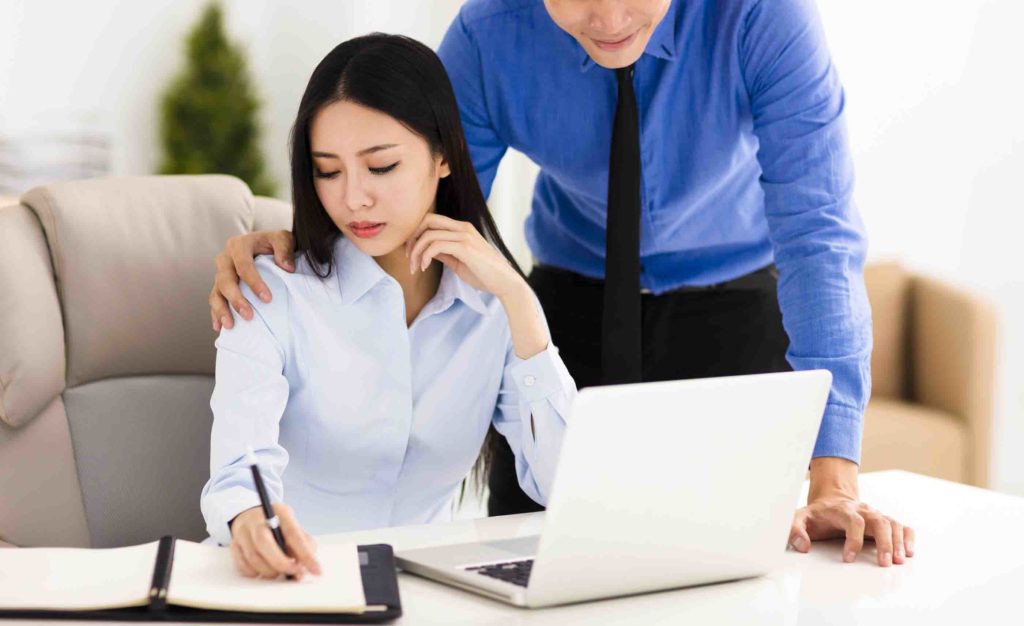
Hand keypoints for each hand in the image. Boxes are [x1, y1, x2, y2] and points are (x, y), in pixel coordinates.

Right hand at [210, 230, 295, 330]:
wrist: (265, 245)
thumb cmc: (274, 243)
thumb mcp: (283, 238)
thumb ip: (284, 249)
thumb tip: (287, 267)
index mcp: (239, 245)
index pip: (243, 265)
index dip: (254, 282)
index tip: (268, 299)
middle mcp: (225, 258)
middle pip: (225, 280)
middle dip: (236, 299)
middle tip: (249, 316)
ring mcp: (221, 272)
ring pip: (216, 292)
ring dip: (221, 310)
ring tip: (230, 326)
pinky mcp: (219, 285)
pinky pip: (215, 299)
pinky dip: (216, 313)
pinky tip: (219, 327)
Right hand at [229, 503, 320, 579]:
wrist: (251, 516)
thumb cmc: (278, 525)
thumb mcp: (294, 527)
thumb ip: (304, 545)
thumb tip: (304, 570)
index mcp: (279, 512)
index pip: (293, 534)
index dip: (305, 554)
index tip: (316, 570)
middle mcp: (257, 520)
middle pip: (265, 543)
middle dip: (281, 563)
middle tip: (294, 573)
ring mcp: (242, 532)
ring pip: (253, 558)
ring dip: (269, 571)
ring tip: (279, 571)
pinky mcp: (234, 545)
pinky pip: (243, 566)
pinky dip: (256, 573)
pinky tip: (264, 570)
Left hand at [406, 214, 525, 299]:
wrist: (504, 282)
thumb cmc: (484, 274)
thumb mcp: (459, 261)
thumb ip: (444, 253)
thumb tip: (426, 250)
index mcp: (462, 228)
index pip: (431, 220)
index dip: (416, 234)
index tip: (410, 253)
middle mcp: (462, 227)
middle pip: (426, 220)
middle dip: (412, 237)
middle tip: (408, 257)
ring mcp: (464, 235)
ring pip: (428, 234)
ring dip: (416, 252)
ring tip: (415, 268)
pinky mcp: (465, 247)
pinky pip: (435, 245)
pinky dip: (424, 256)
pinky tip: (425, 268)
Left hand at [788, 458, 915, 566]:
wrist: (830, 501)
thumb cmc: (816, 515)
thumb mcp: (799, 518)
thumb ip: (794, 530)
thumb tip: (802, 546)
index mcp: (841, 510)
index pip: (853, 521)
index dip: (853, 540)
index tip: (847, 558)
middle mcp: (862, 510)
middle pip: (879, 521)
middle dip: (884, 542)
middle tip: (885, 563)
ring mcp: (874, 515)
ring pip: (892, 523)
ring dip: (898, 542)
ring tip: (900, 561)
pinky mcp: (883, 521)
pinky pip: (901, 526)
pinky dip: (908, 537)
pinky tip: (910, 551)